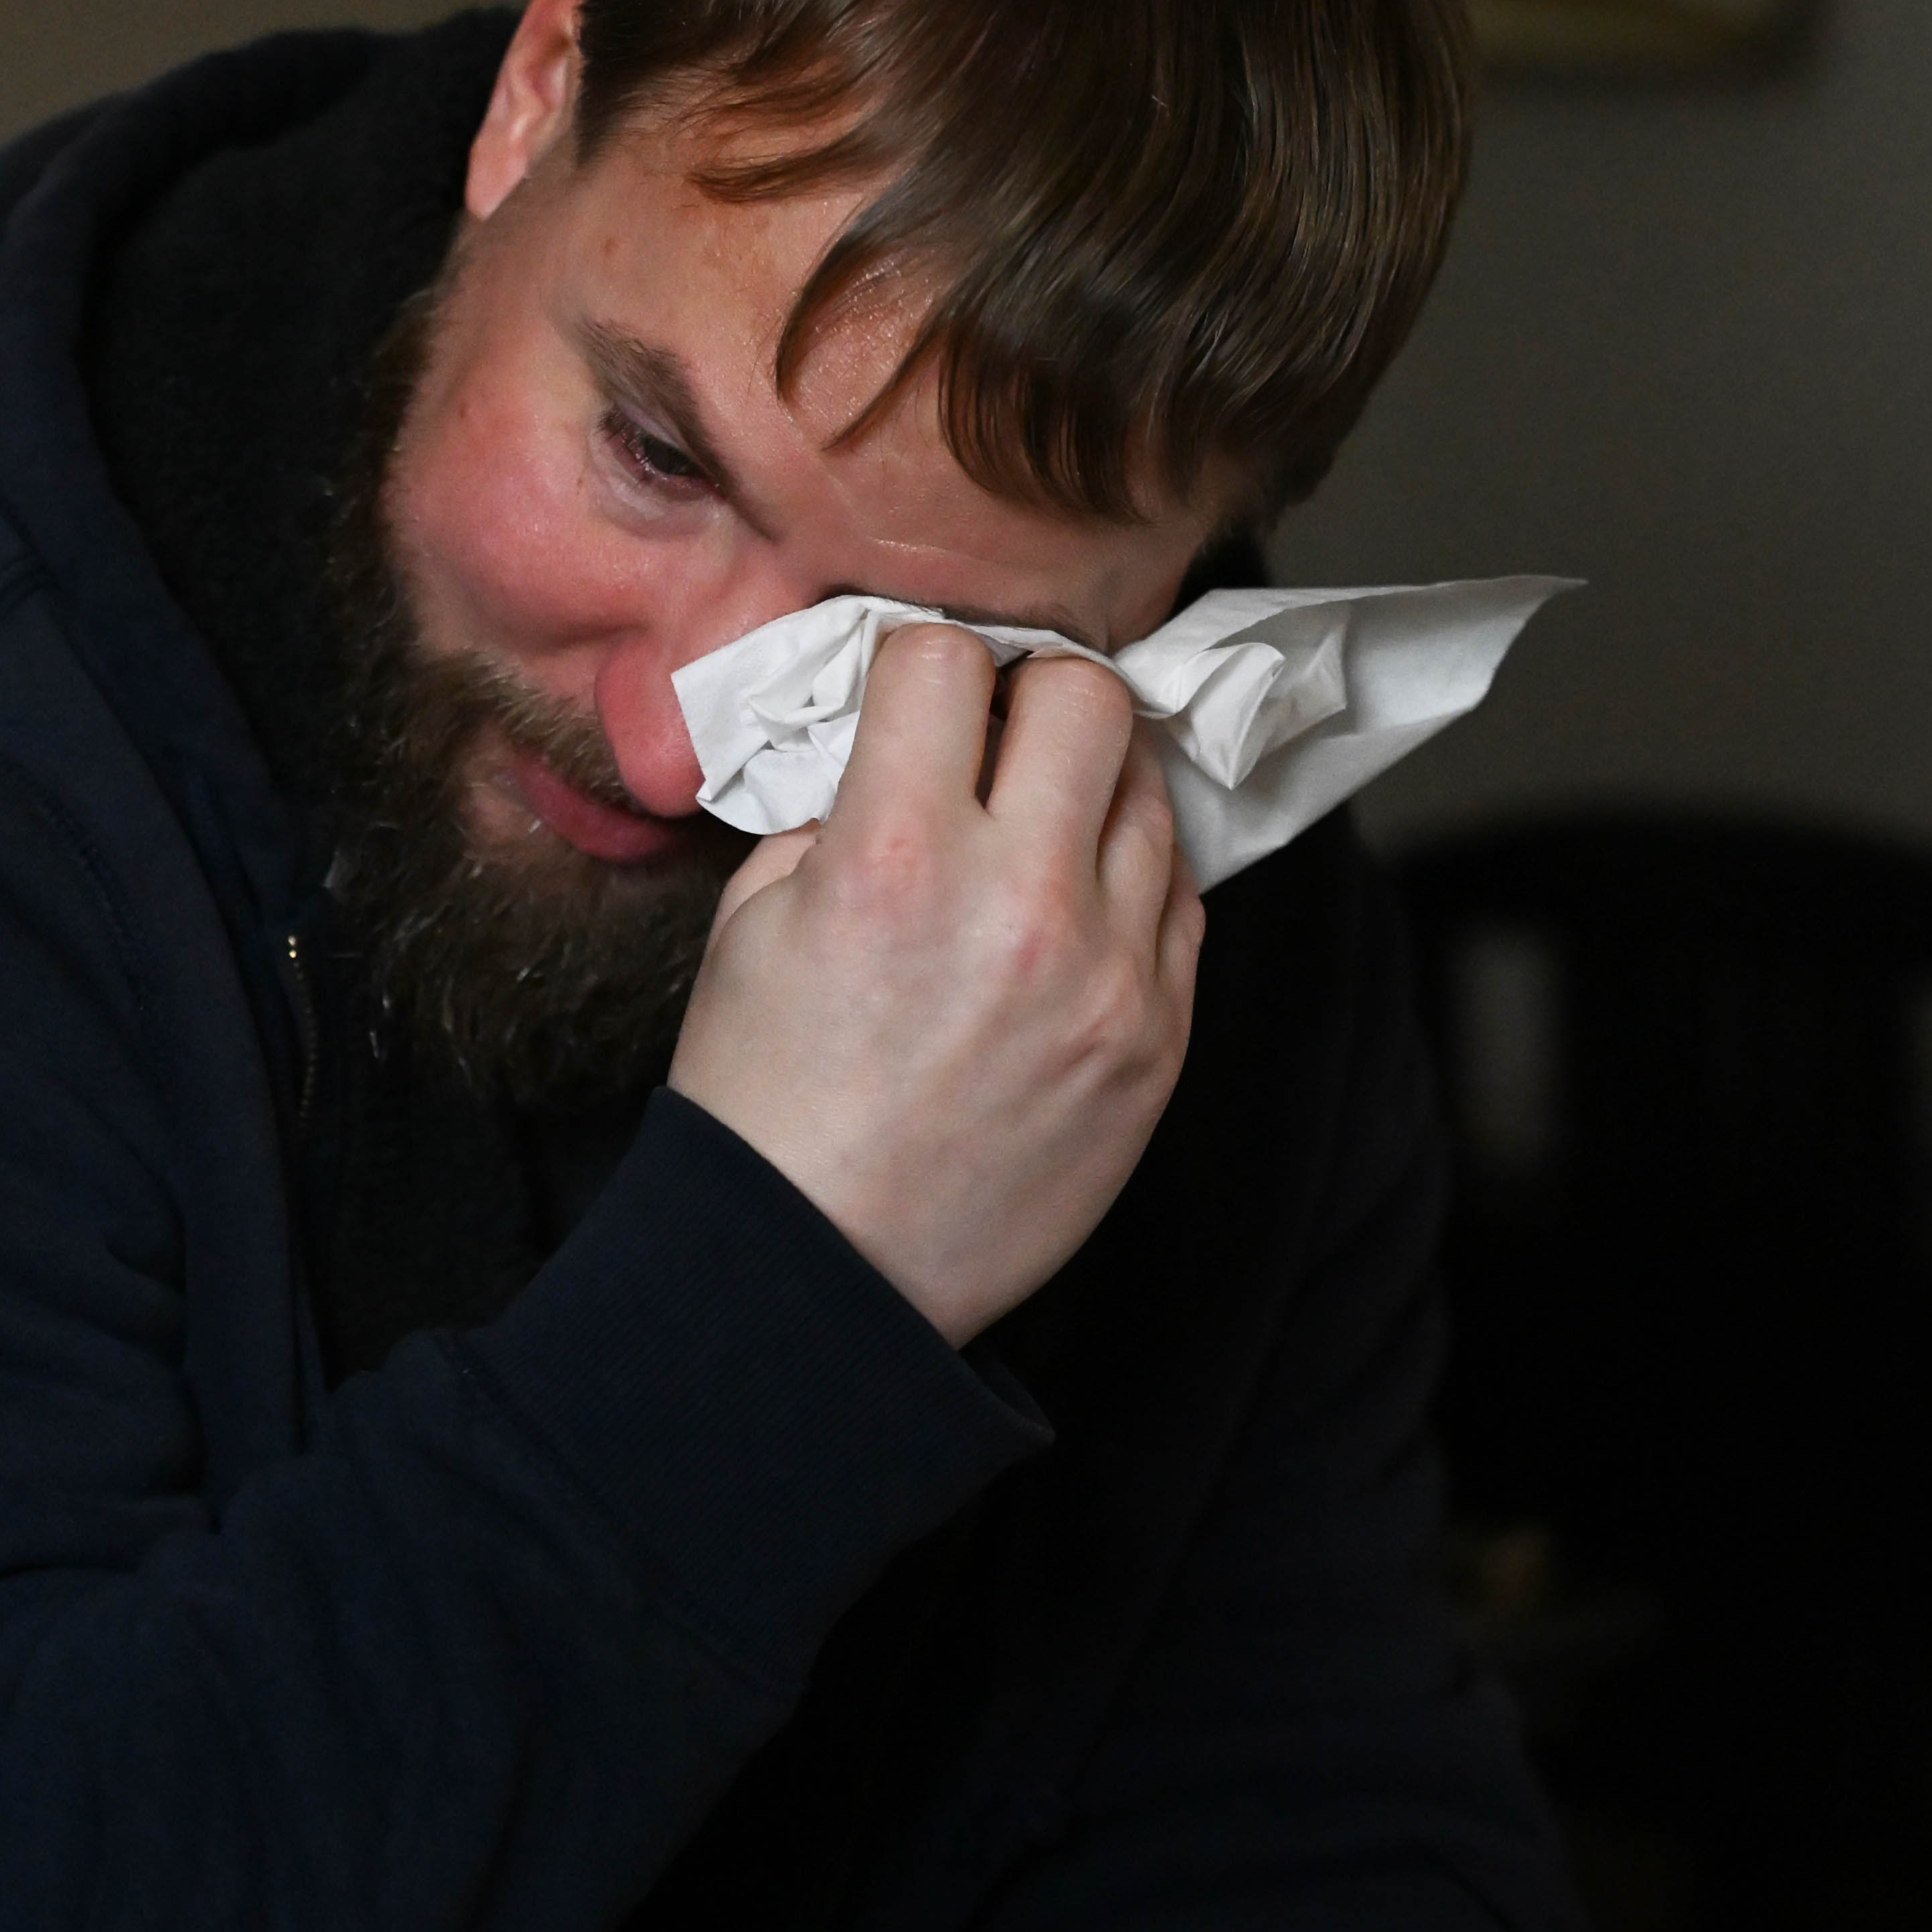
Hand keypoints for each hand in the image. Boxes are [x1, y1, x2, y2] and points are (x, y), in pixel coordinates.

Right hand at [667, 625, 1199, 1347]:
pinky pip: (1180, 899)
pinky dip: (1129, 881)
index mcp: (892, 855)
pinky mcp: (1160, 1037)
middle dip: (1034, 698)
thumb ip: (836, 810)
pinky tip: (1071, 913)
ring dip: (1091, 788)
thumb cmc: (768, 1103)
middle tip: (997, 741)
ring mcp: (1110, 973)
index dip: (921, 666)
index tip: (914, 704)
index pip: (946, 657)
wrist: (825, 1275)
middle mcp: (1019, 899)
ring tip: (1036, 833)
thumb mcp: (751, 927)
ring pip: (1151, 792)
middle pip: (1088, 695)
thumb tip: (911, 743)